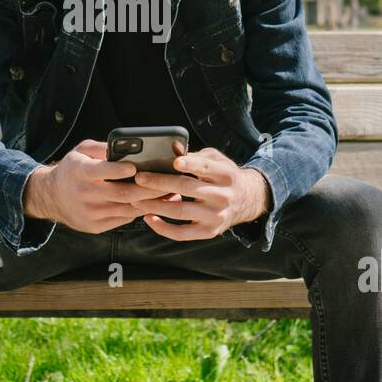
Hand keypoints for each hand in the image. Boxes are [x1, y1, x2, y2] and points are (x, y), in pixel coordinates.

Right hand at [22, 139, 172, 234]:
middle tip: (169, 182)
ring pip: (126, 208)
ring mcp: (90, 213)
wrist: (51, 197)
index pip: (100, 171)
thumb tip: (127, 145)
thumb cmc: (73, 169)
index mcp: (79, 172)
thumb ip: (101, 147)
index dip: (117, 170)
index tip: (135, 167)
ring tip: (169, 193)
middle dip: (148, 188)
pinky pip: (123, 219)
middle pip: (121, 193)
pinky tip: (154, 203)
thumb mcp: (80, 151)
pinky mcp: (95, 226)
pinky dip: (140, 211)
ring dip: (150, 202)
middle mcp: (84, 194)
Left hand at [127, 141, 273, 240]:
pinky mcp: (209, 232)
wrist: (246, 200)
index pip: (206, 168)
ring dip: (155, 205)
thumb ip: (195, 155)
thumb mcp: (215, 159)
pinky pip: (182, 234)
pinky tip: (148, 218)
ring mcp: (216, 216)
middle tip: (139, 178)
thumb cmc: (223, 176)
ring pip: (181, 212)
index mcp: (225, 174)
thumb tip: (172, 147)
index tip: (174, 162)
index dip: (190, 164)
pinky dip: (163, 228)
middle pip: (187, 188)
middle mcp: (223, 196)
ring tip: (136, 198)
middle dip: (160, 183)